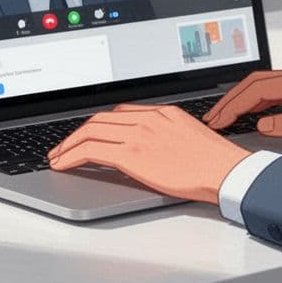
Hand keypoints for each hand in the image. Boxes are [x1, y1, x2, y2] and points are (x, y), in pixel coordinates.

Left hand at [47, 103, 251, 203]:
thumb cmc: (214, 161)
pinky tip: (63, 164)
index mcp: (161, 112)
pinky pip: (91, 150)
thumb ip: (165, 134)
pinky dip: (70, 155)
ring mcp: (138, 134)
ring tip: (57, 156)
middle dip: (76, 133)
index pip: (118, 112)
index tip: (86, 134)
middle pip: (99, 119)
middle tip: (63, 146)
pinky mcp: (132, 154)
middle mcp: (146, 118)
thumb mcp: (188, 135)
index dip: (96, 124)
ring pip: (89, 131)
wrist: (225, 170)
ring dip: (67, 145)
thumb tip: (148, 147)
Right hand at [203, 67, 281, 147]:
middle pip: (256, 83)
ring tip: (227, 115)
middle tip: (213, 117)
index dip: (234, 106)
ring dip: (245, 99)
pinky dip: (261, 101)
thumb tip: (262, 125)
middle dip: (232, 100)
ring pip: (266, 85)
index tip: (218, 120)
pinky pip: (279, 91)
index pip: (257, 91)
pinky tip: (255, 114)